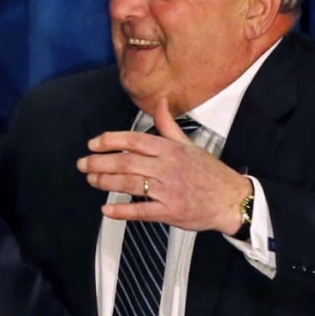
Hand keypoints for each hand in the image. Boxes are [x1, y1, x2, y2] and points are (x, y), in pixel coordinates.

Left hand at [76, 98, 252, 234]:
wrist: (232, 200)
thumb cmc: (209, 172)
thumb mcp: (189, 145)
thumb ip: (168, 126)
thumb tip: (160, 102)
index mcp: (170, 149)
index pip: (134, 140)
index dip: (109, 141)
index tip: (92, 144)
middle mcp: (167, 167)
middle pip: (126, 162)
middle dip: (99, 163)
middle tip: (82, 165)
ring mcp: (168, 191)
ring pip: (130, 184)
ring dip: (105, 183)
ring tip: (90, 180)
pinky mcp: (171, 212)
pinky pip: (142, 212)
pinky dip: (122, 211)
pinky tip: (106, 209)